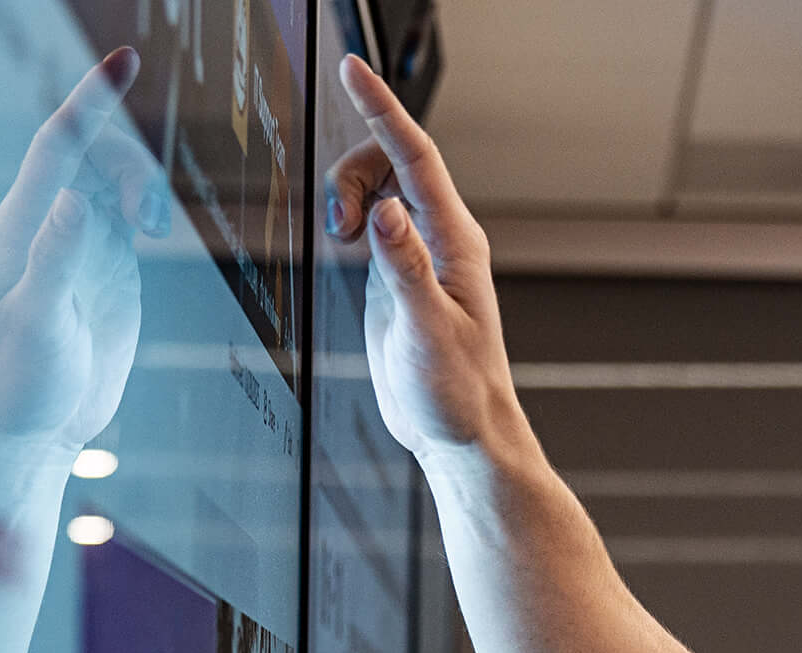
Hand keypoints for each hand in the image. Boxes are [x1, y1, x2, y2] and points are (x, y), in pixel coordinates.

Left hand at [0, 50, 164, 469]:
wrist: (34, 427)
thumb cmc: (22, 382)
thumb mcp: (38, 323)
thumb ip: (56, 260)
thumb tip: (75, 200)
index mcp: (21, 226)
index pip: (58, 144)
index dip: (91, 99)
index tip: (127, 60)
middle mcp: (48, 223)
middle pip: (94, 152)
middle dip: (131, 162)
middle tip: (149, 220)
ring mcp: (77, 242)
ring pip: (115, 178)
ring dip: (144, 186)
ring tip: (154, 231)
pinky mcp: (104, 266)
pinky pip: (127, 210)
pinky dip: (150, 206)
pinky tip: (155, 234)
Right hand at [329, 52, 526, 465]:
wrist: (460, 432)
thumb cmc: (458, 392)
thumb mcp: (428, 330)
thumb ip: (404, 268)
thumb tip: (384, 210)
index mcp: (455, 241)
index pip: (415, 155)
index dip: (382, 110)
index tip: (352, 71)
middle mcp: (438, 238)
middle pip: (389, 159)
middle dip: (352, 168)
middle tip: (341, 224)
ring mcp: (416, 252)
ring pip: (375, 185)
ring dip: (346, 193)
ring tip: (341, 238)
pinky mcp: (396, 272)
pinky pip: (369, 216)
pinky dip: (346, 216)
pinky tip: (342, 244)